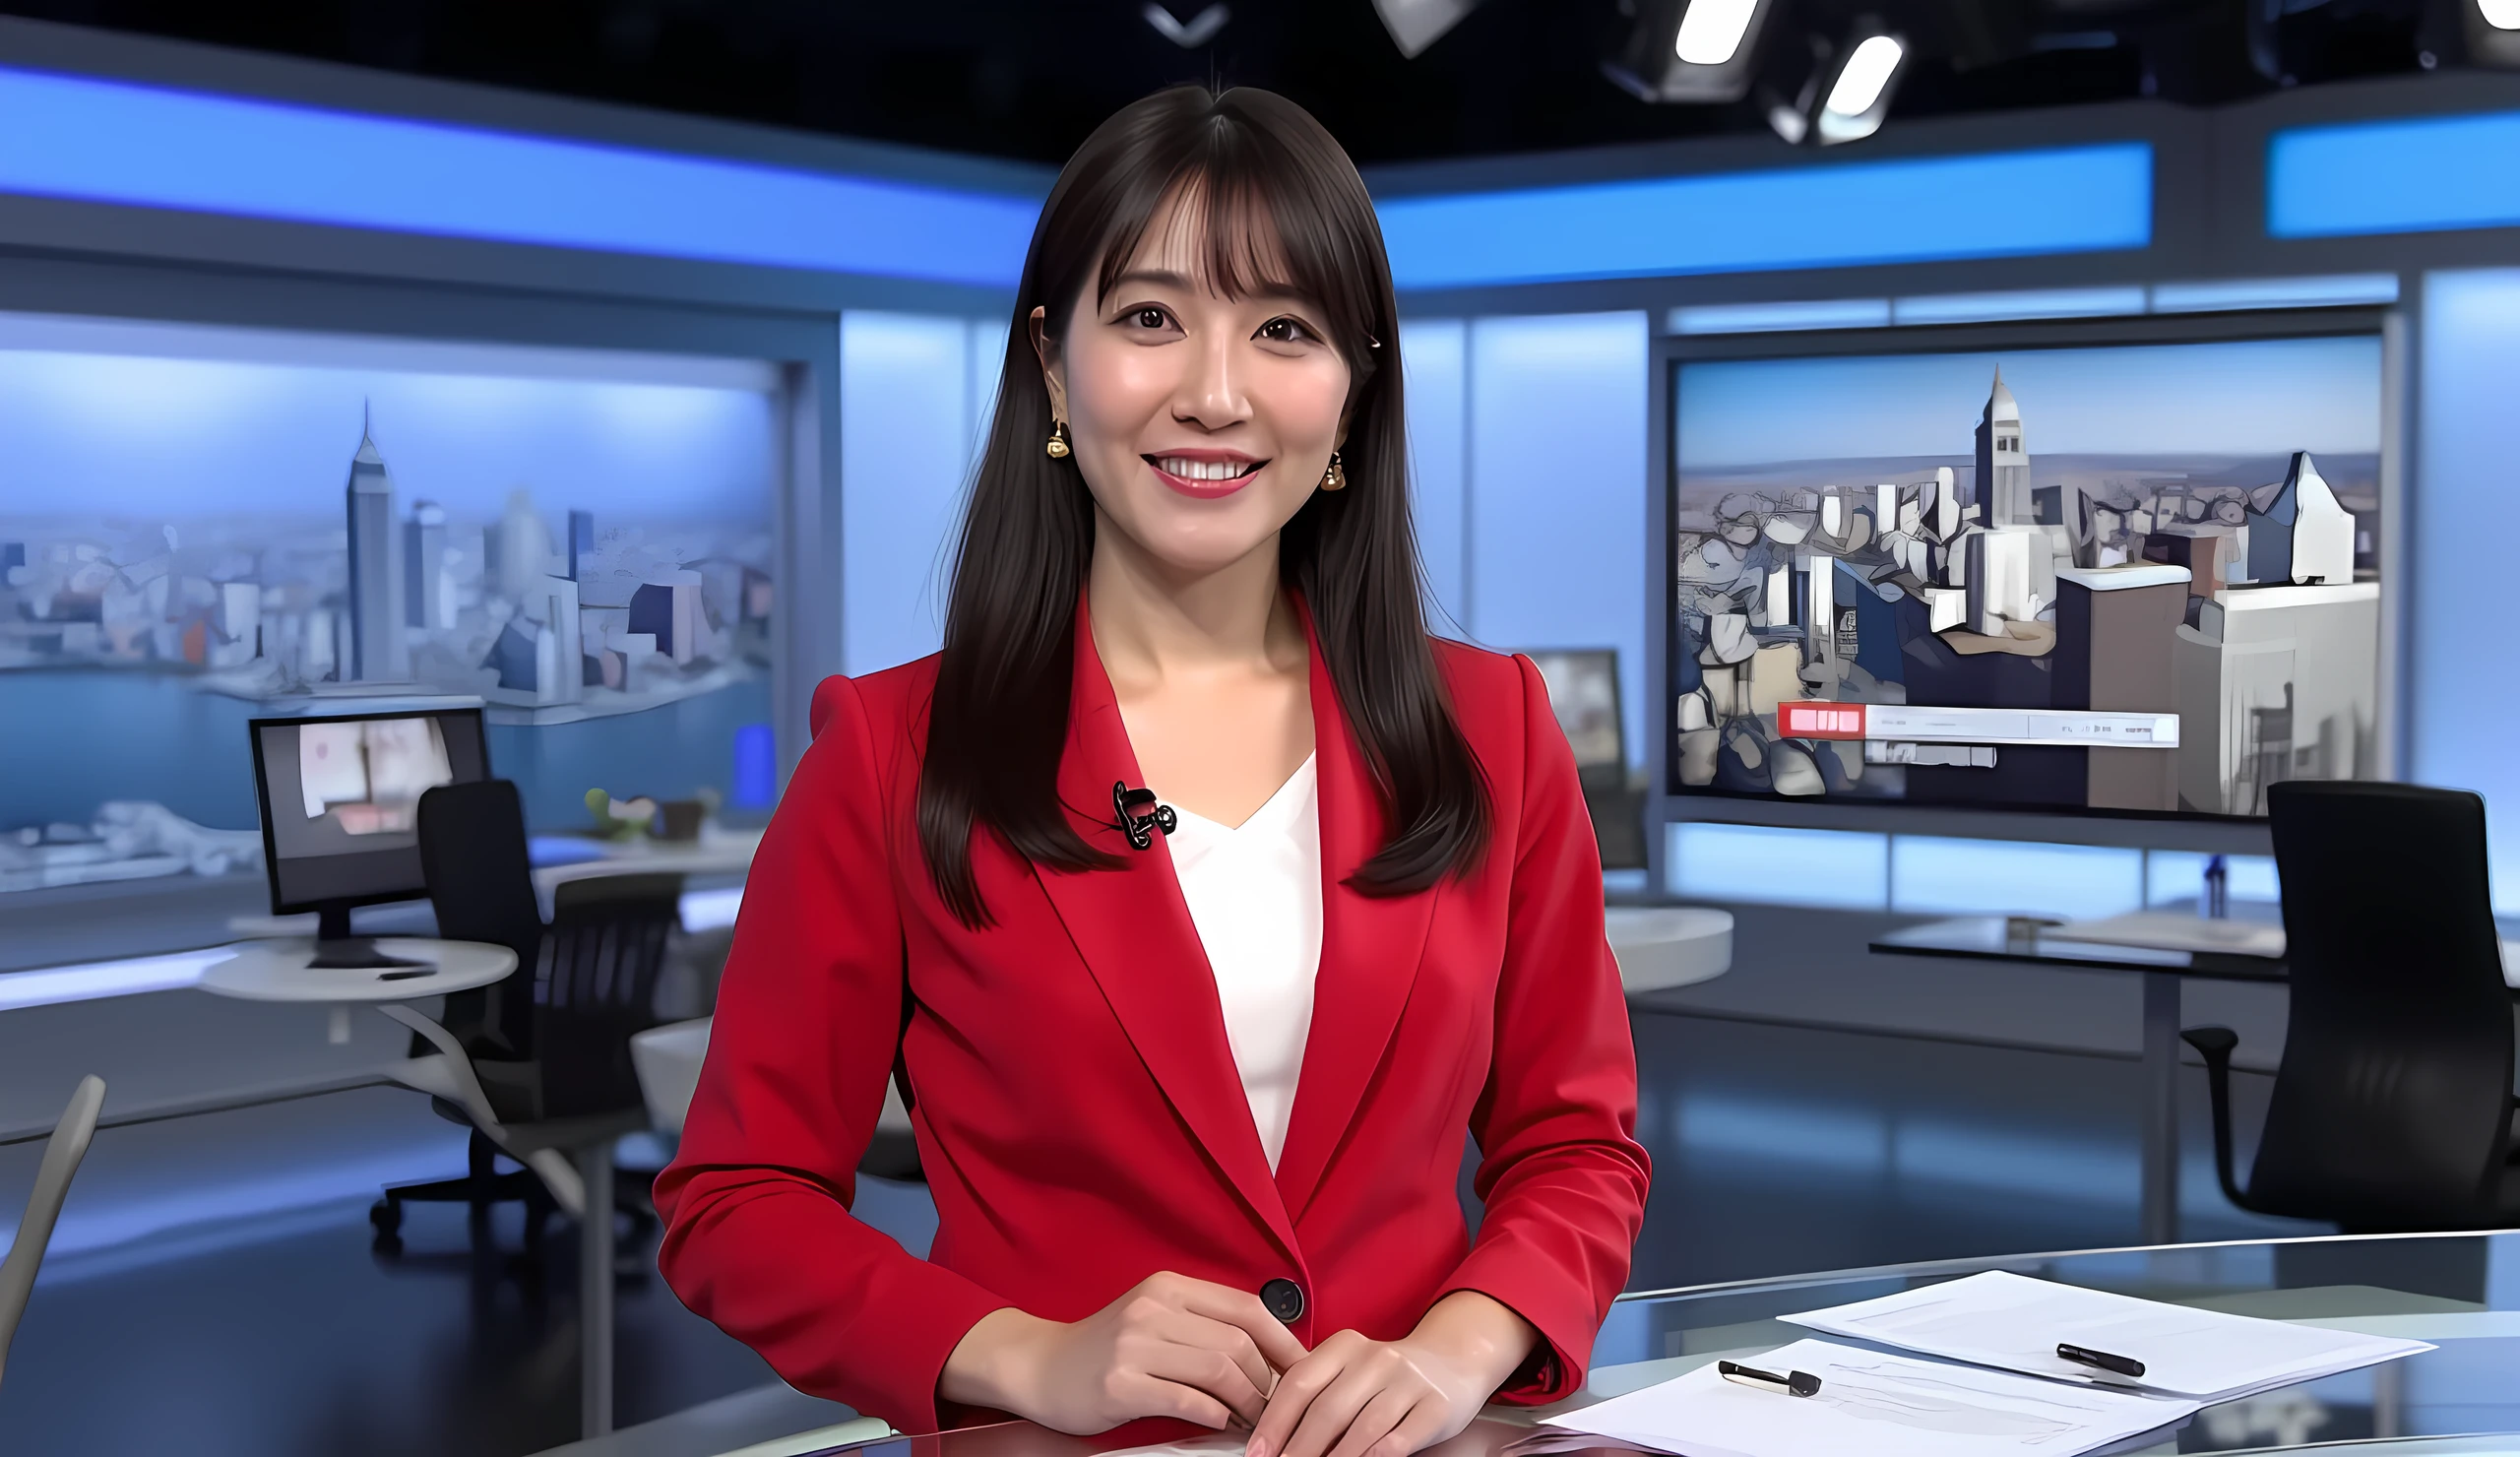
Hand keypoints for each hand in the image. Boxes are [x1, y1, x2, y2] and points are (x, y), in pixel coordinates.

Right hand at [939, 1271, 1310, 1434]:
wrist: (1039, 1364)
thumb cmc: (1105, 1347)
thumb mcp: (1155, 1317)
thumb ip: (1203, 1325)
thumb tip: (1270, 1353)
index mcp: (1169, 1287)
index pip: (1247, 1308)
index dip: (1284, 1342)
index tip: (1303, 1369)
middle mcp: (1154, 1308)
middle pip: (1239, 1343)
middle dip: (1269, 1381)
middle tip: (1278, 1406)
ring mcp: (1135, 1345)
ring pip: (1219, 1371)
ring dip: (1247, 1403)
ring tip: (1253, 1420)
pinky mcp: (1120, 1383)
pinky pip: (1187, 1401)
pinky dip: (1214, 1416)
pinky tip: (1219, 1424)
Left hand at [1247, 1294, 1535, 1456]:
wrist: (1453, 1362)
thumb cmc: (1388, 1376)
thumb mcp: (1350, 1370)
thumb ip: (1317, 1394)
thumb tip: (1272, 1438)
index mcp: (1346, 1345)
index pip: (1300, 1382)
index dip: (1275, 1421)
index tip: (1258, 1452)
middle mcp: (1376, 1358)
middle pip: (1327, 1409)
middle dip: (1298, 1448)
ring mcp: (1408, 1381)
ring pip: (1362, 1427)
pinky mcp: (1436, 1406)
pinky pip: (1399, 1439)